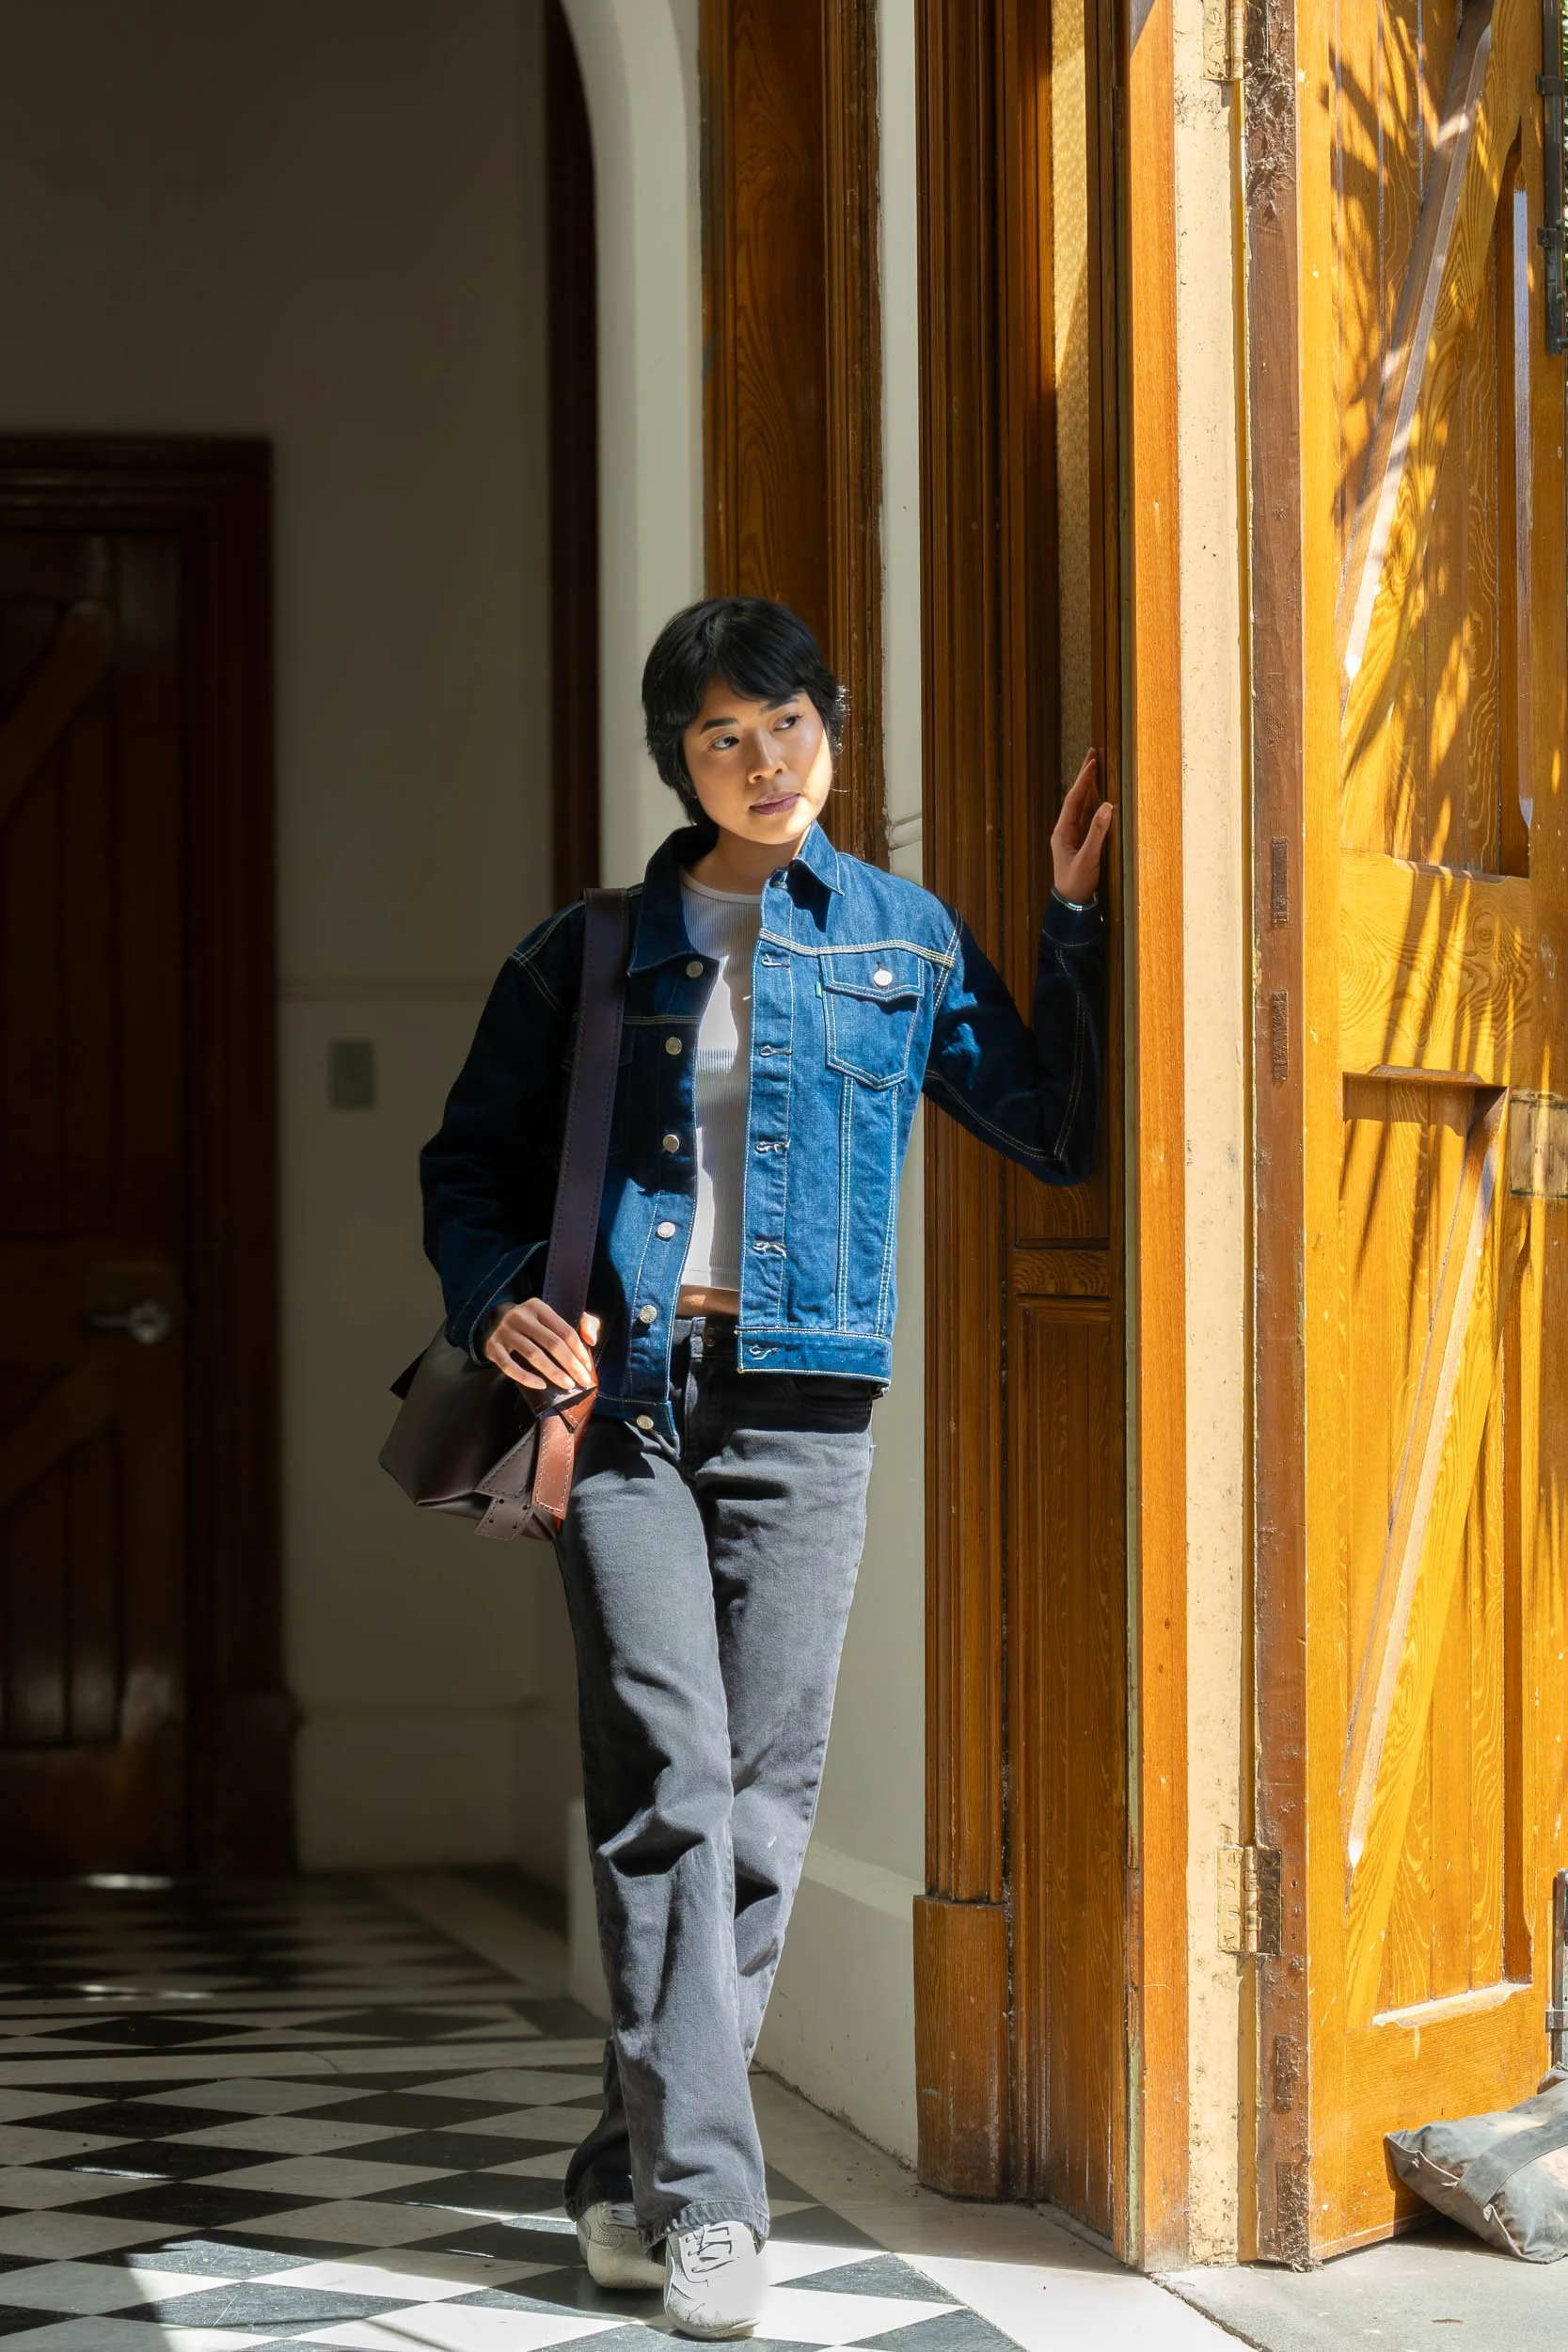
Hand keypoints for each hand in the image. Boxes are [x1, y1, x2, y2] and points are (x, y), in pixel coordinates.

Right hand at [486, 1299, 599, 1393]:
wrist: (494, 1322)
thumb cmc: (533, 1324)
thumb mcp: (554, 1317)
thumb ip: (582, 1322)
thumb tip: (591, 1340)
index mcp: (538, 1307)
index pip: (564, 1330)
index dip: (579, 1350)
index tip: (588, 1368)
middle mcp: (520, 1316)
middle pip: (551, 1343)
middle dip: (570, 1364)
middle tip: (582, 1381)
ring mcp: (504, 1332)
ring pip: (533, 1354)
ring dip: (553, 1372)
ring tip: (567, 1385)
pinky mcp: (492, 1347)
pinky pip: (510, 1366)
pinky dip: (526, 1377)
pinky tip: (541, 1386)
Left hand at [1051, 750, 1113, 902]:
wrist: (1071, 905)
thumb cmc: (1076, 883)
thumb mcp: (1088, 858)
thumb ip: (1098, 832)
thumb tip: (1108, 806)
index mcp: (1062, 832)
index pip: (1074, 800)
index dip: (1084, 780)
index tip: (1092, 762)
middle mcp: (1065, 831)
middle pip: (1075, 799)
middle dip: (1084, 777)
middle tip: (1092, 755)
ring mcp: (1072, 837)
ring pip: (1080, 806)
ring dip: (1088, 788)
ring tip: (1095, 770)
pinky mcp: (1080, 844)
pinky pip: (1086, 818)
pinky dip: (1093, 804)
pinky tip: (1099, 797)